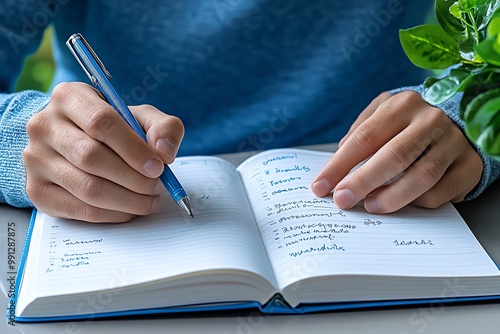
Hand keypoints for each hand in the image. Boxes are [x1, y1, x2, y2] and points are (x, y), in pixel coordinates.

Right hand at [24, 82, 183, 221]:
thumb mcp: (140, 117)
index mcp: (69, 97)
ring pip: (87, 188)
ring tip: (150, 200)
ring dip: (127, 200)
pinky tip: (130, 209)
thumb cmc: (112, 128)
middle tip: (158, 186)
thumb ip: (163, 126)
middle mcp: (44, 125)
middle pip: (92, 157)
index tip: (158, 166)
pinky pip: (80, 209)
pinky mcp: (37, 191)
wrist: (74, 141)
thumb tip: (164, 152)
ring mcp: (36, 159)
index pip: (101, 122)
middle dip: (134, 178)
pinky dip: (113, 214)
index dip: (134, 148)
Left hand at [311, 91, 482, 212]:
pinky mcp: (470, 166)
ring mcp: (454, 142)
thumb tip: (337, 161)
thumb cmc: (408, 123)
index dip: (339, 165)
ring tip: (370, 206)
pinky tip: (404, 204)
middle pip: (393, 156)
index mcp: (403, 105)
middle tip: (342, 200)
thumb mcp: (382, 115)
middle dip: (362, 182)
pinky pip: (441, 192)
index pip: (365, 137)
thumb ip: (360, 133)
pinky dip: (418, 203)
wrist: (459, 122)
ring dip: (391, 197)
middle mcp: (431, 120)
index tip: (321, 186)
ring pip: (421, 177)